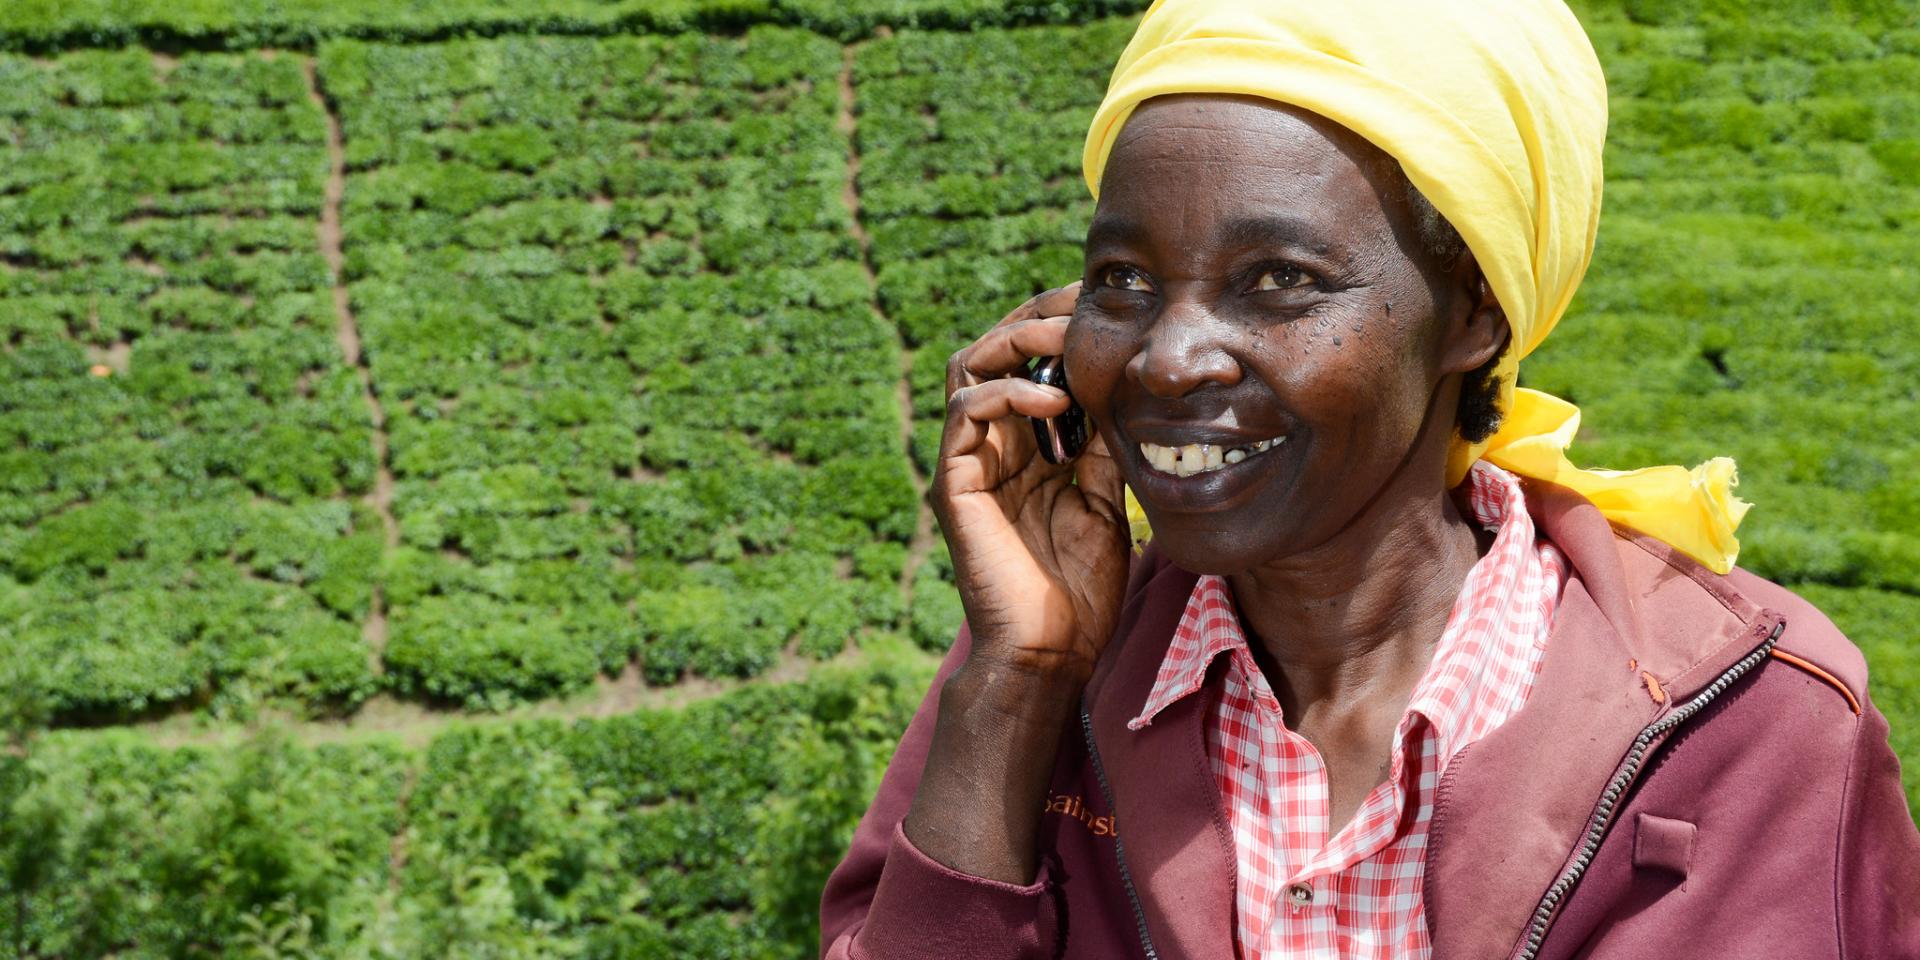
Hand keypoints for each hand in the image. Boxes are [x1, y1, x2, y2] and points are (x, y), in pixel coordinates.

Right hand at [929, 281, 1130, 685]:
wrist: (1053, 652)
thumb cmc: (1079, 587)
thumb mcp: (1103, 497)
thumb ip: (1101, 443)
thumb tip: (1121, 387)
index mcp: (1023, 447)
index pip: (1029, 362)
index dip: (1059, 327)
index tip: (1108, 308)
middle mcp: (990, 446)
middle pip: (993, 350)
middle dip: (1037, 316)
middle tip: (1084, 302)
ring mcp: (968, 462)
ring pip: (969, 367)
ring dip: (1017, 339)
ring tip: (1066, 337)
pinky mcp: (955, 483)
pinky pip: (965, 413)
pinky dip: (1007, 392)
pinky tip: (1055, 399)